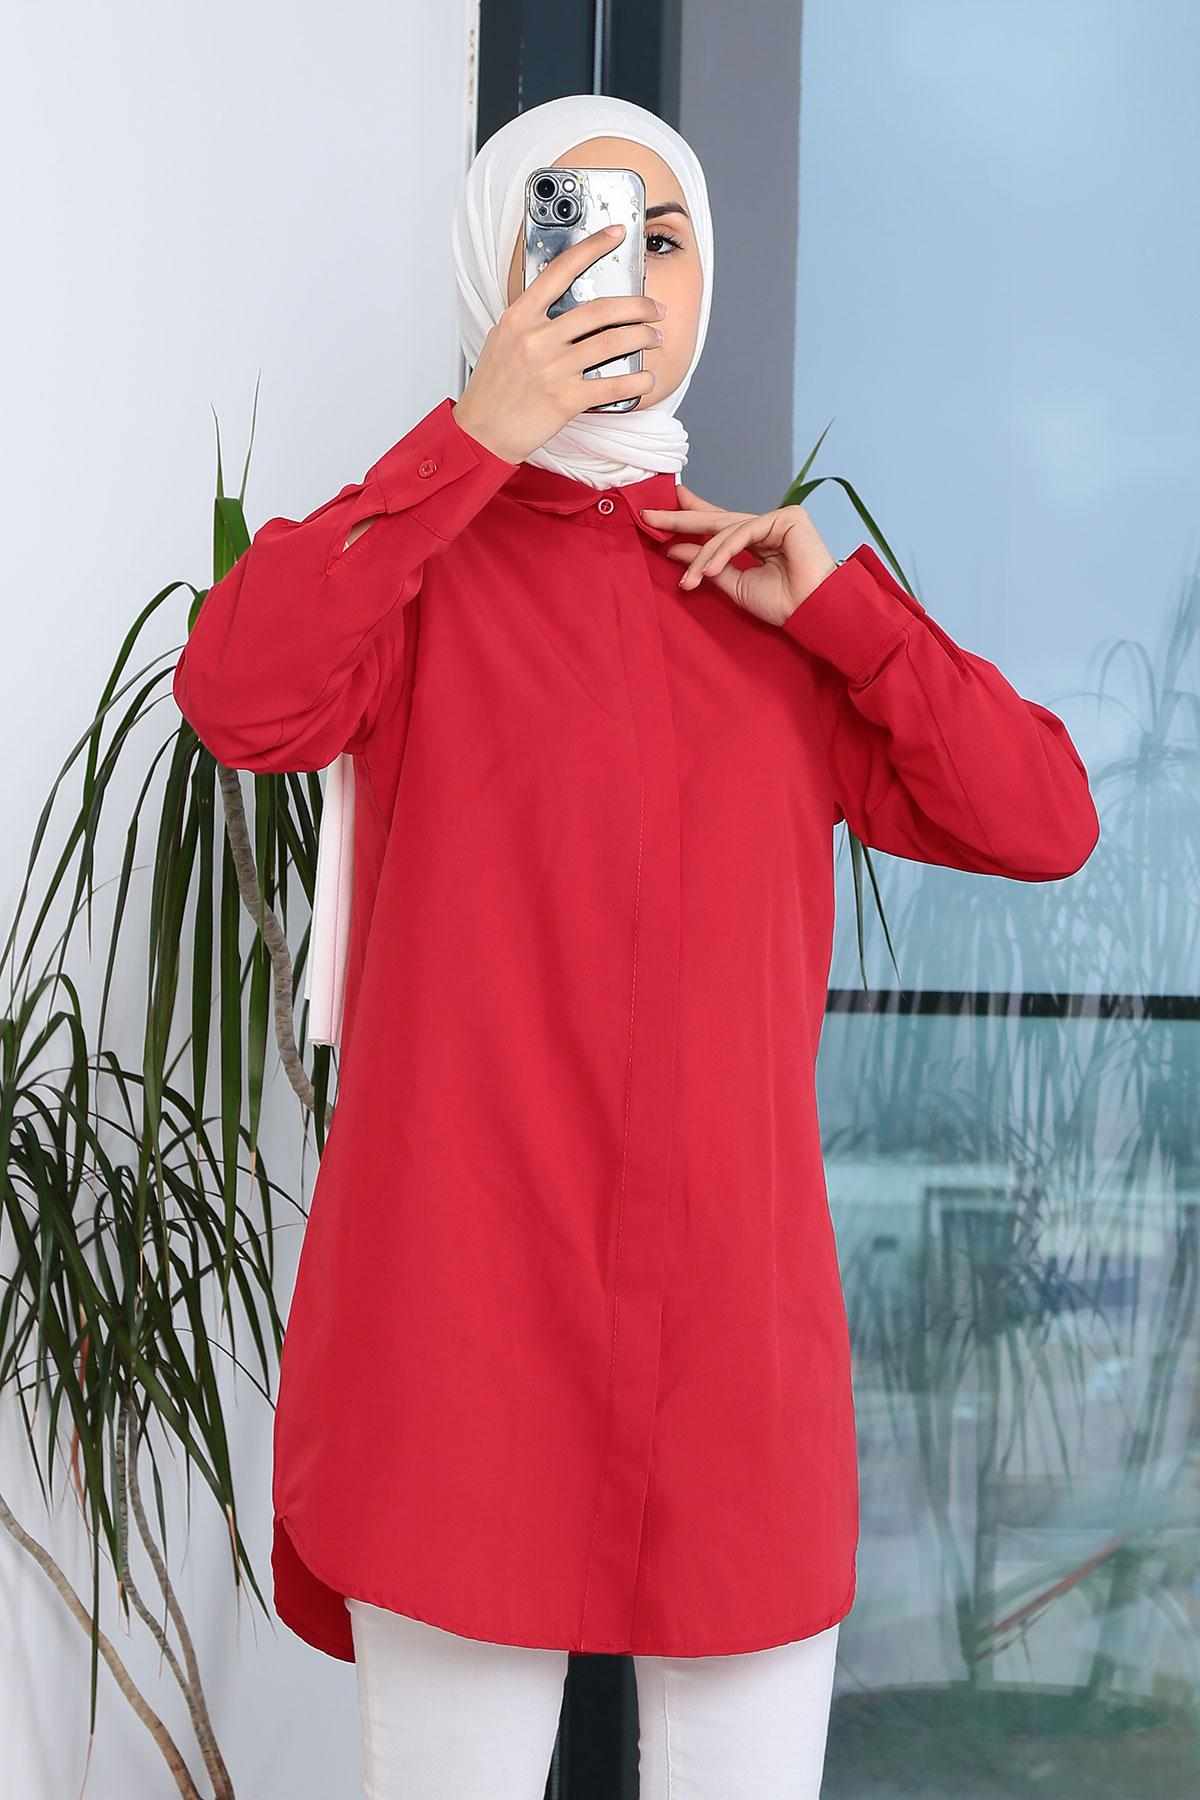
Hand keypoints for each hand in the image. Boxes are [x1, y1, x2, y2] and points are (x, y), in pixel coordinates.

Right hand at [452, 223, 665, 465]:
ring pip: (612, 343)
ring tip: (655, 338)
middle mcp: (537, 338)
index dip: (592, 247)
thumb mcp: (502, 340)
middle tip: (655, 309)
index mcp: (520, 317)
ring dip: (642, 337)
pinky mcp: (565, 399)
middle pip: (600, 309)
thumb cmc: (492, 388)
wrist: (480, 432)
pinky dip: (636, 381)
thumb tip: (561, 303)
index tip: (615, 233)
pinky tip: (647, 377)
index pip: (560, 271)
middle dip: (638, 306)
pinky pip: (612, 385)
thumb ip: (530, 319)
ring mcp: (552, 369)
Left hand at [641, 483, 838, 627]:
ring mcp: (778, 518)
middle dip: (681, 519)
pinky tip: (708, 570)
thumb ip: (707, 564)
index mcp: (756, 540)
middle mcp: (766, 525)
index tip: (660, 512)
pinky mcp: (788, 517)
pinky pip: (743, 533)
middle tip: (649, 516)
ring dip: (703, 556)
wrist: (812, 614)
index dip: (691, 515)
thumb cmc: (782, 604)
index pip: (718, 524)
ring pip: (727, 531)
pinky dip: (723, 552)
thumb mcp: (734, 584)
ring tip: (689, 580)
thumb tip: (674, 548)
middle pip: (717, 519)